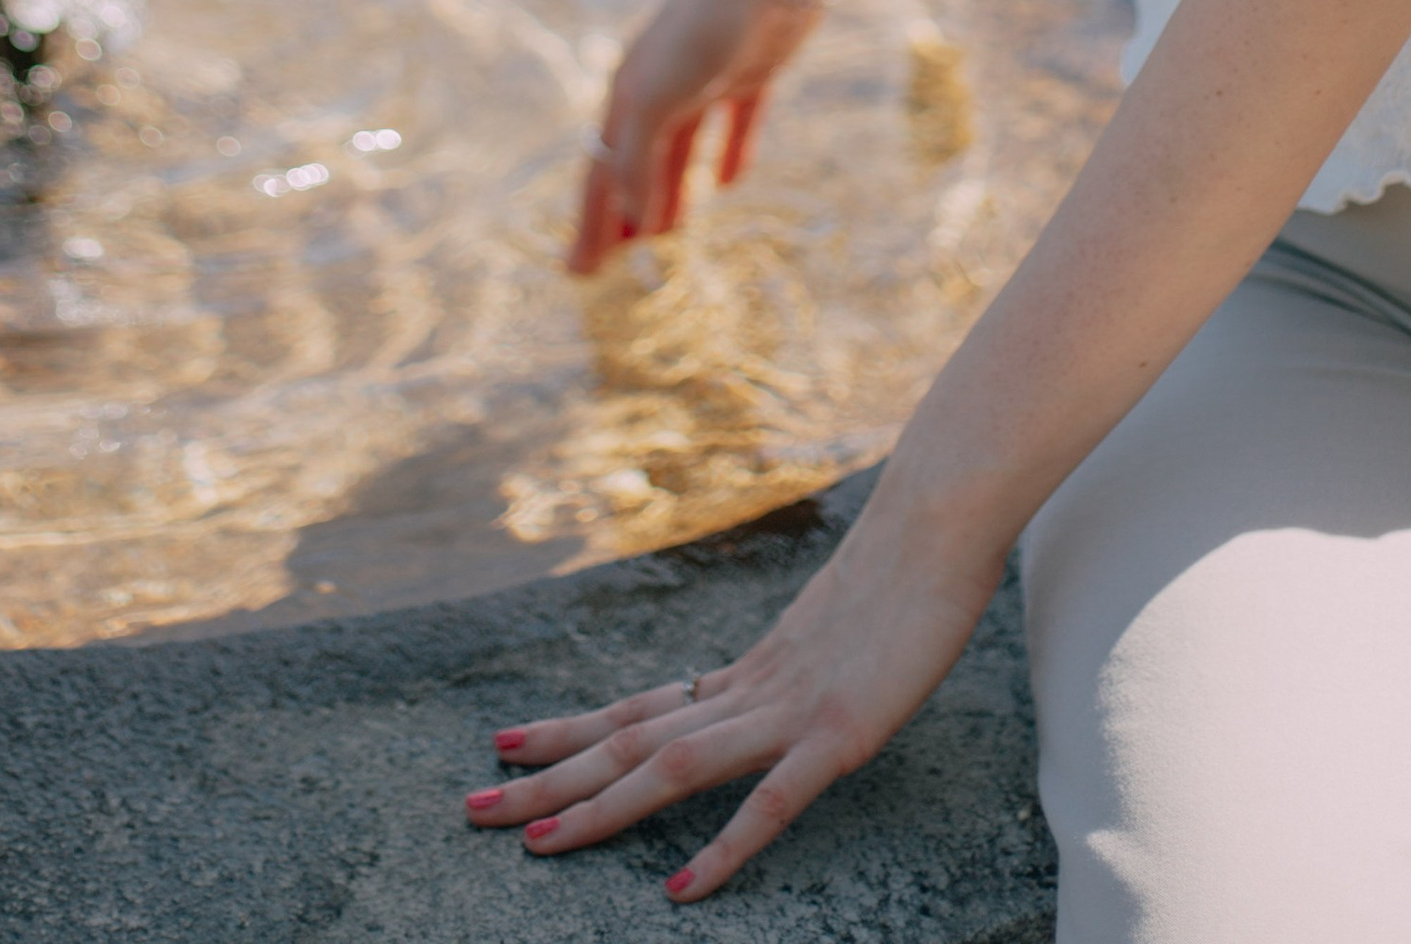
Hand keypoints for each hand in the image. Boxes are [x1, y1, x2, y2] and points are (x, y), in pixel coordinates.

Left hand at [460, 482, 1003, 896]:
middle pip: (631, 740)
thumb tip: (756, 692)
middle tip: (470, 807)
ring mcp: (789, 711)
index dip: (569, 730)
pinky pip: (771, 802)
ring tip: (534, 843)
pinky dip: (723, 849)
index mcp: (747, 671)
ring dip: (599, 808)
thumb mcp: (832, 631)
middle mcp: (750, 690)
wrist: (940, 519)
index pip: (637, 707)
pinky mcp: (838, 734)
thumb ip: (791, 670)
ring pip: (673, 766)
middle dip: (548, 776)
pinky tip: (680, 890)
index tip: (502, 744)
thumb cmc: (901, 569)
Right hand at [572, 0, 827, 274]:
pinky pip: (737, 123)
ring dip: (673, 191)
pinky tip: (733, 180)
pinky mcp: (751, 71)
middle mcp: (661, 89)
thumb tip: (633, 221)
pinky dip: (732, 152)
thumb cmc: (698, 30)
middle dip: (622, 216)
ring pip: (681, 150)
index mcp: (629, 95)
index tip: (580, 273)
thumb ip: (638, 161)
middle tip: (616, 268)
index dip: (590, 224)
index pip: (602, 174)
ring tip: (672, 236)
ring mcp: (705, 79)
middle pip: (635, 166)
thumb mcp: (654, 100)